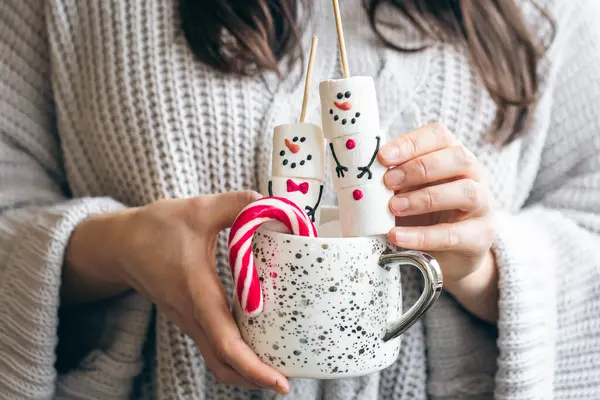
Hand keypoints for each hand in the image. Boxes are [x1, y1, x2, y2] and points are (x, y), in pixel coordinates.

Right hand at [64, 191, 289, 393]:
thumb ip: (238, 204)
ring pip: (218, 360)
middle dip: (255, 379)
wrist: (120, 245)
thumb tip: (273, 205)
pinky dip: (235, 356)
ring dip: (246, 371)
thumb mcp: (199, 209)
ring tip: (278, 368)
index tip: (279, 383)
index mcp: (196, 293)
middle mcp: (192, 316)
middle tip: (287, 381)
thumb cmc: (156, 228)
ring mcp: (189, 321)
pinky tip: (257, 344)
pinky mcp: (189, 318)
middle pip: (224, 364)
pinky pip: (214, 347)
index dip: (253, 367)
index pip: (225, 343)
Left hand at [378, 123, 497, 321]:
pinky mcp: (480, 237)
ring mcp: (483, 206)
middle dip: (420, 167)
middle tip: (388, 181)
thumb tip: (360, 173)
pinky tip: (398, 236)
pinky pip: (455, 234)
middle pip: (459, 158)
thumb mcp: (408, 192)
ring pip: (466, 192)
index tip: (383, 156)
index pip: (440, 136)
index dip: (411, 143)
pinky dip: (423, 236)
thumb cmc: (425, 216)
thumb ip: (393, 180)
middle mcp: (475, 176)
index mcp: (454, 157)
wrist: (448, 255)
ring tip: (393, 207)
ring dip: (425, 198)